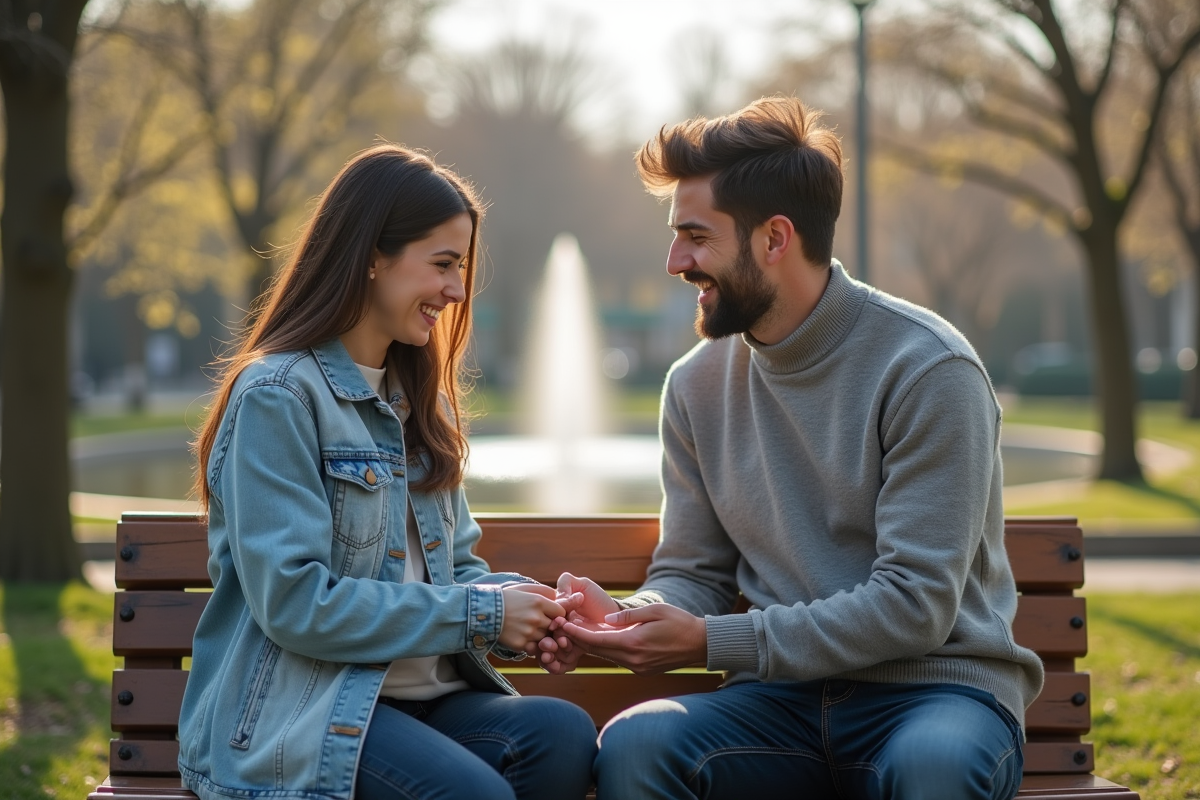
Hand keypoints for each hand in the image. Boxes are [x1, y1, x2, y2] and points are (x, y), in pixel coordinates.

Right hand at [498, 583, 565, 651]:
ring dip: (539, 636)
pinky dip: (530, 645)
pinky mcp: (521, 644)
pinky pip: (534, 648)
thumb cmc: (505, 598)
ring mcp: (529, 633)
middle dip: (549, 626)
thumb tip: (557, 597)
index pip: (561, 612)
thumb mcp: (524, 588)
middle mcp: (536, 618)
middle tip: (539, 623)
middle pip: (554, 627)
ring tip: (527, 630)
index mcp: (538, 602)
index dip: (556, 614)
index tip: (550, 614)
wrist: (484, 611)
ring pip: (545, 639)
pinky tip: (522, 636)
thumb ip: (544, 591)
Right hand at [527, 573, 619, 673]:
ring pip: (551, 653)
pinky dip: (556, 667)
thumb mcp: (583, 585)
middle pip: (544, 638)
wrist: (618, 617)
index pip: (545, 620)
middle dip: (543, 644)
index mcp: (556, 612)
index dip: (545, 624)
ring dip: (546, 657)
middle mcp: (558, 628)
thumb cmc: (599, 599)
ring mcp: (566, 642)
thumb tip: (558, 595)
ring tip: (548, 657)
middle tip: (547, 646)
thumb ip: (567, 583)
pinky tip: (555, 666)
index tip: (553, 626)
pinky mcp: (574, 652)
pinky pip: (561, 663)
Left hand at [560, 602, 706, 675]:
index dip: (576, 633)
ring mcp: (637, 667)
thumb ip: (628, 616)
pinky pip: (617, 659)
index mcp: (634, 644)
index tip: (562, 625)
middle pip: (597, 651)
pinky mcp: (642, 670)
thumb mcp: (655, 611)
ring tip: (574, 633)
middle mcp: (633, 660)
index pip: (597, 640)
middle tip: (562, 628)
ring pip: (606, 656)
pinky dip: (605, 650)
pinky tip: (598, 640)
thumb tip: (605, 620)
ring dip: (591, 645)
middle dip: (578, 640)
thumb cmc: (679, 622)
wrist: (700, 644)